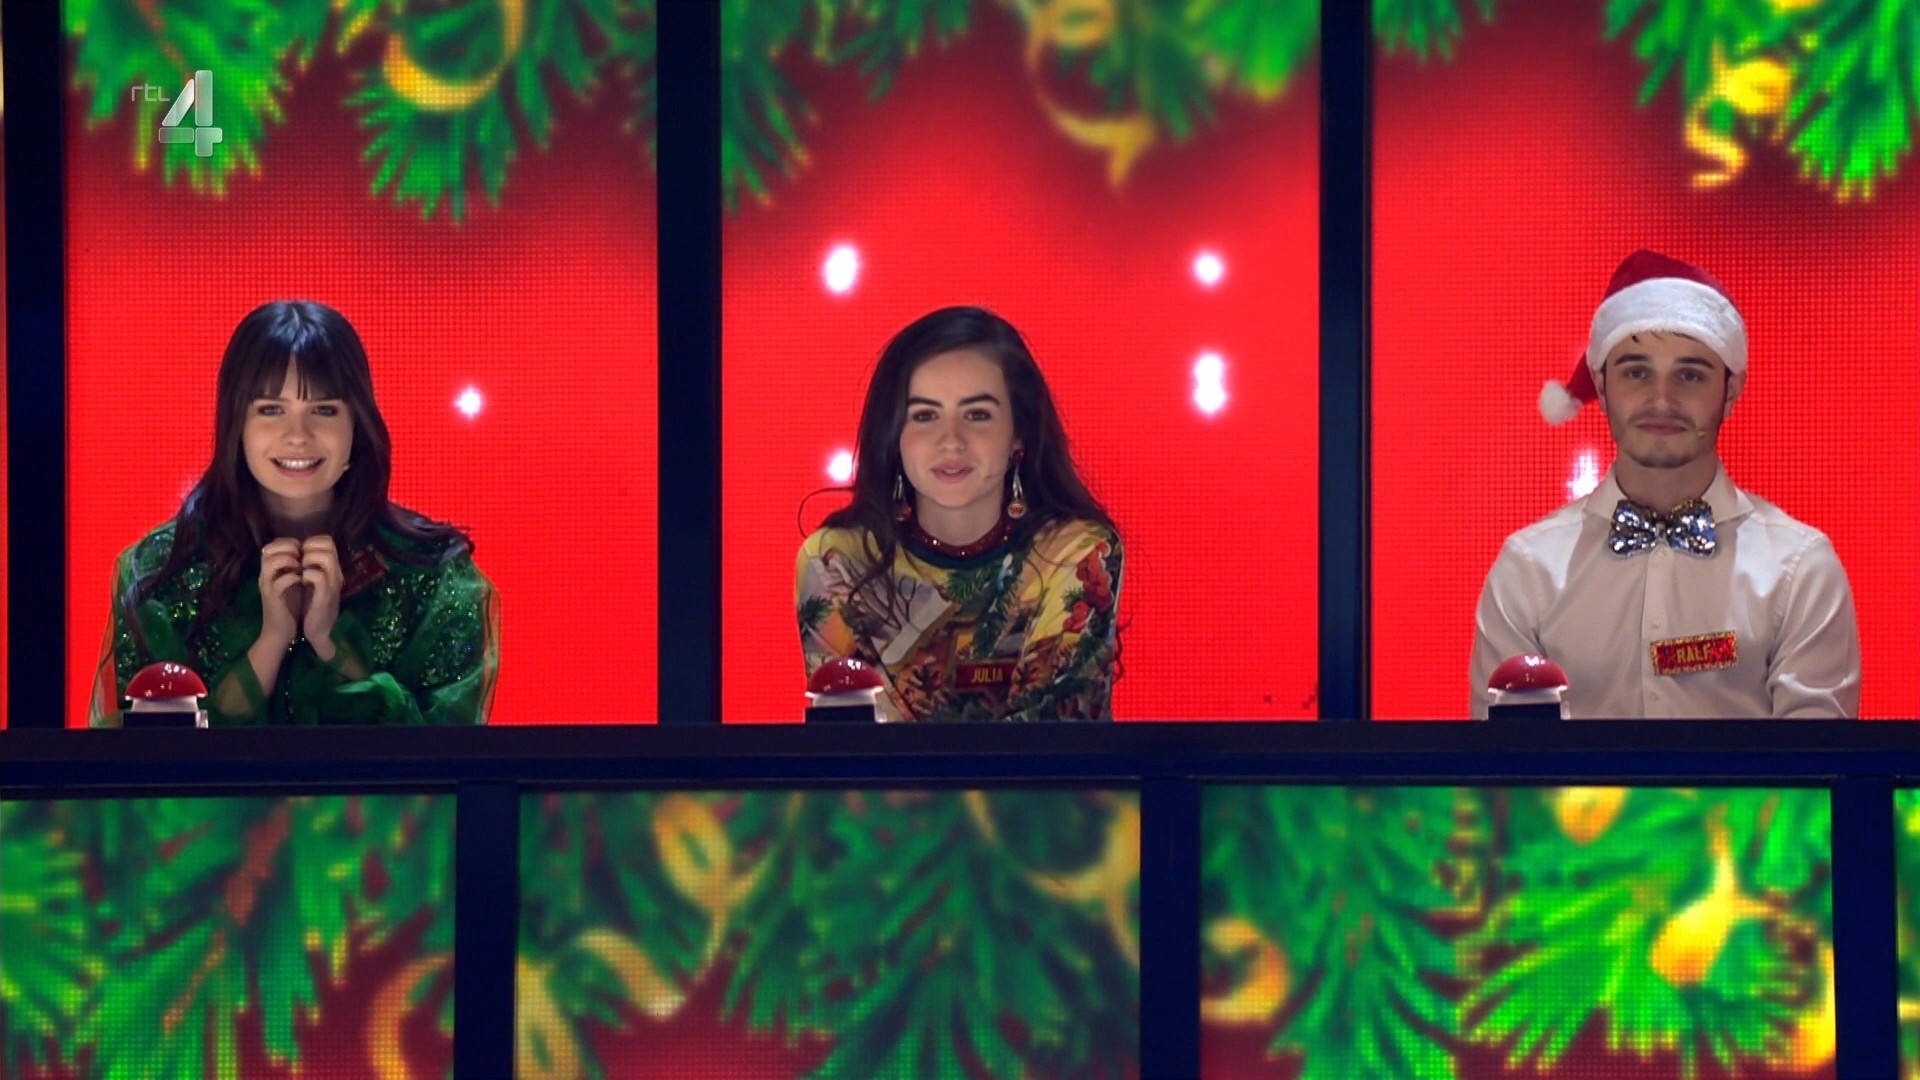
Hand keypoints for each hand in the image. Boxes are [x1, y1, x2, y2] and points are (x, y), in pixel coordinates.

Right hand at [257, 538, 304, 648]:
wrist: (279, 632)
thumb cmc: (289, 606)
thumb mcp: (291, 582)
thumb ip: (293, 568)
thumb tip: (306, 552)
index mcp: (270, 570)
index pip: (272, 545)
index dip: (289, 543)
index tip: (303, 551)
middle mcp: (265, 575)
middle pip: (268, 549)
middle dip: (288, 548)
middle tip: (302, 557)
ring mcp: (267, 586)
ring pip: (270, 562)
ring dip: (289, 561)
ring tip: (301, 567)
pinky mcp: (272, 598)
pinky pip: (278, 582)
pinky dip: (292, 578)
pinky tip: (301, 580)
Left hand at [300, 535, 345, 658]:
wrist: (320, 631)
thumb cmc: (314, 607)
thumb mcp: (315, 584)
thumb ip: (312, 568)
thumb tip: (299, 552)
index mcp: (332, 569)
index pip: (328, 541)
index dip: (311, 542)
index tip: (300, 554)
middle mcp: (335, 573)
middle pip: (328, 545)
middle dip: (309, 548)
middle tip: (299, 561)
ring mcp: (332, 584)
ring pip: (325, 557)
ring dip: (308, 559)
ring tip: (300, 569)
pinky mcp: (325, 595)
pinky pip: (317, 576)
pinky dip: (306, 574)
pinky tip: (300, 581)